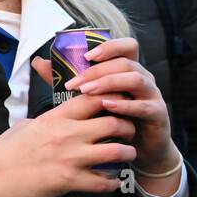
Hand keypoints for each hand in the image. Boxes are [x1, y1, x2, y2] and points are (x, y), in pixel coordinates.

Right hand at [0, 91, 135, 196]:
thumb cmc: (4, 151)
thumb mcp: (27, 125)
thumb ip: (50, 118)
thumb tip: (60, 114)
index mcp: (55, 117)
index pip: (94, 97)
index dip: (113, 97)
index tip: (119, 103)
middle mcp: (67, 135)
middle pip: (114, 121)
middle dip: (128, 126)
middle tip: (128, 131)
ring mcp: (70, 158)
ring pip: (117, 151)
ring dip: (127, 153)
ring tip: (127, 155)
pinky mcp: (70, 181)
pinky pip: (104, 182)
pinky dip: (113, 182)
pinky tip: (112, 181)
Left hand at [59, 38, 178, 174]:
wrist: (135, 150)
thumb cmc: (109, 119)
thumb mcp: (88, 97)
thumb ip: (66, 78)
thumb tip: (38, 61)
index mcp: (127, 69)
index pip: (127, 46)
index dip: (109, 46)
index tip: (86, 55)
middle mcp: (143, 78)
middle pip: (125, 62)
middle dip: (98, 70)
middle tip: (74, 83)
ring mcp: (152, 95)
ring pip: (136, 79)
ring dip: (109, 83)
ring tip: (87, 91)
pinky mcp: (157, 114)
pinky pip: (143, 105)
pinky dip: (125, 105)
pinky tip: (106, 107)